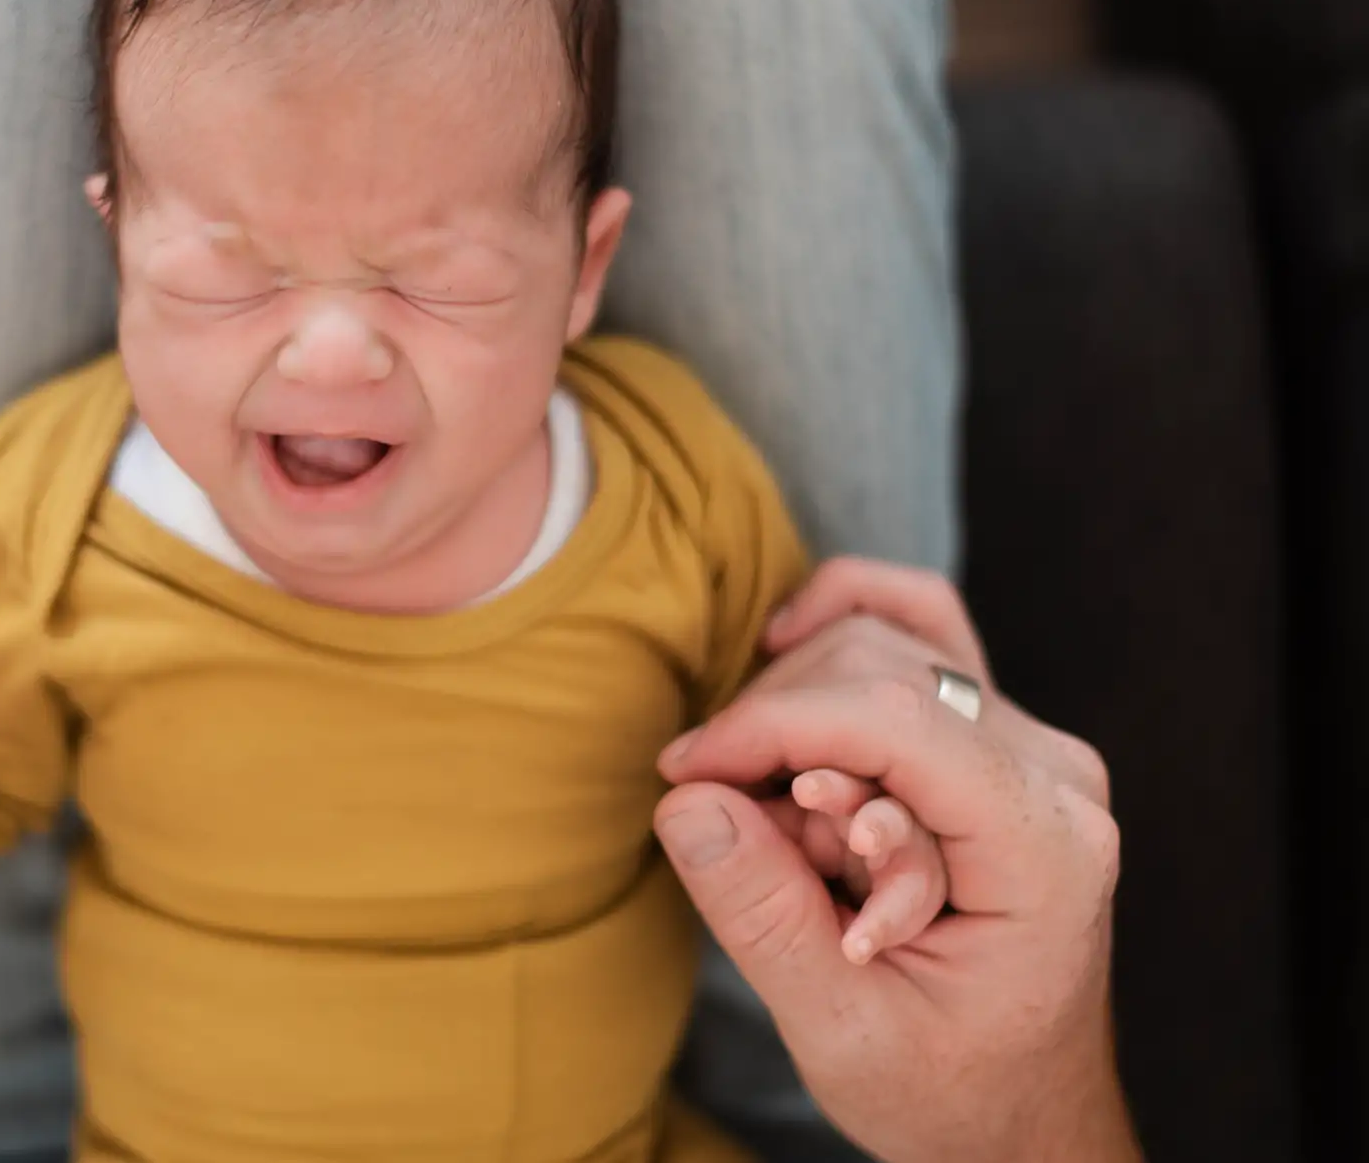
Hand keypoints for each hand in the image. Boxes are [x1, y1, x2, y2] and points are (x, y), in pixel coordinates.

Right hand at [656, 558, 1135, 1162]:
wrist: (1021, 1115)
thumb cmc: (949, 1090)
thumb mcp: (844, 1031)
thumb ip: (765, 914)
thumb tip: (687, 800)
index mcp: (1044, 849)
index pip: (893, 720)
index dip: (768, 727)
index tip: (683, 773)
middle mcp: (1052, 772)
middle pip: (873, 672)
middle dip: (775, 738)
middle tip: (738, 833)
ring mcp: (1029, 741)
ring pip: (875, 642)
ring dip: (797, 718)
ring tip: (795, 828)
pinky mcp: (993, 731)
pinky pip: (917, 622)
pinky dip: (840, 621)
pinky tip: (784, 646)